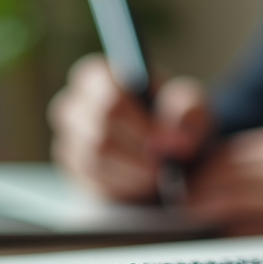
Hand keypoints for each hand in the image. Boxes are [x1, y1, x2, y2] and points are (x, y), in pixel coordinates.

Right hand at [47, 54, 211, 201]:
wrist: (170, 146)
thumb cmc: (176, 117)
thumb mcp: (192, 107)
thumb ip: (190, 113)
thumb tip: (174, 142)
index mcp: (100, 76)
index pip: (110, 99)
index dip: (141, 126)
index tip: (166, 144)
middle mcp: (75, 105)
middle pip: (100, 134)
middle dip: (138, 154)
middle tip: (164, 165)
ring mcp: (70, 140)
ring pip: (94, 161)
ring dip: (132, 172)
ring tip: (158, 175)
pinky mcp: (75, 171)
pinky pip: (92, 183)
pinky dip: (123, 186)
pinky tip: (143, 184)